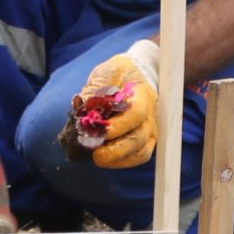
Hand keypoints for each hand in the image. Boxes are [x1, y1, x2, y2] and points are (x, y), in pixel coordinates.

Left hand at [69, 40, 161, 168]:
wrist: (137, 76)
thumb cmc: (120, 74)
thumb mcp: (108, 72)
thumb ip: (97, 87)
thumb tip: (82, 105)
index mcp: (144, 95)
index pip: (136, 114)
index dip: (119, 125)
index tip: (101, 130)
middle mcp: (151, 116)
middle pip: (139, 138)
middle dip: (115, 148)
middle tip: (92, 149)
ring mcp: (150, 131)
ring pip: (140, 152)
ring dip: (117, 158)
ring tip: (96, 156)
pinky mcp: (145, 142)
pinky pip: (137, 157)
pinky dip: (120, 162)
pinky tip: (104, 159)